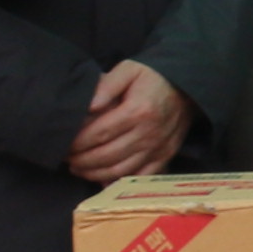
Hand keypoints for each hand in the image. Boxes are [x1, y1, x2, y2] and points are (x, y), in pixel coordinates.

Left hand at [69, 60, 189, 181]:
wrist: (188, 87)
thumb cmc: (154, 77)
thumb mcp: (129, 69)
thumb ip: (106, 85)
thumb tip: (88, 106)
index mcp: (137, 111)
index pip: (99, 133)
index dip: (78, 143)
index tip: (64, 145)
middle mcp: (148, 133)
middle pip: (107, 156)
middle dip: (82, 160)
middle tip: (67, 159)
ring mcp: (158, 148)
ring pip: (120, 170)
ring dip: (95, 174)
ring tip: (79, 168)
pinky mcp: (165, 157)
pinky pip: (139, 177)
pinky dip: (119, 182)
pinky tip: (102, 180)